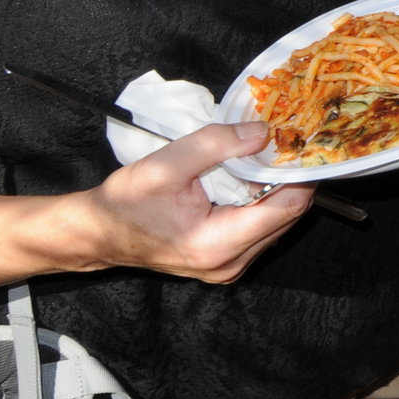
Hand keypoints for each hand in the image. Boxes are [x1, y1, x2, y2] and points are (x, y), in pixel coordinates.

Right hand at [83, 123, 311, 283]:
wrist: (99, 234)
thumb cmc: (125, 202)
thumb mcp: (165, 164)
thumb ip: (216, 145)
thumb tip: (262, 132)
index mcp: (218, 244)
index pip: (286, 208)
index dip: (299, 174)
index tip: (299, 143)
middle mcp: (231, 263)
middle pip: (287, 216)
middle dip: (288, 178)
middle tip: (284, 143)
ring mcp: (230, 266)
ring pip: (276, 223)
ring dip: (275, 189)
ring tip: (265, 157)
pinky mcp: (226, 261)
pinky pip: (260, 228)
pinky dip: (261, 202)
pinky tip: (249, 178)